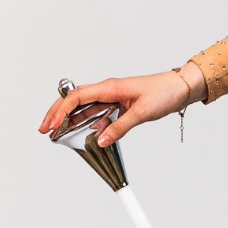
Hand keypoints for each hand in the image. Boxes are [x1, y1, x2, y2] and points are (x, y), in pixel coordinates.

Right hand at [37, 65, 205, 149]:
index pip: (77, 97)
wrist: (182, 87)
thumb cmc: (165, 92)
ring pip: (85, 108)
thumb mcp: (142, 112)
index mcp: (110, 87)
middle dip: (58, 114)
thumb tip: (101, 141)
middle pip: (74, 101)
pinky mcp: (120, 104)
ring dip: (71, 120)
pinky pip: (98, 114)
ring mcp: (113, 97)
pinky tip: (86, 135)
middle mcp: (108, 90)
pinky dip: (89, 124)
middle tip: (45, 130)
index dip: (61, 111)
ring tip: (58, 134)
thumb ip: (120, 127)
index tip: (50, 125)